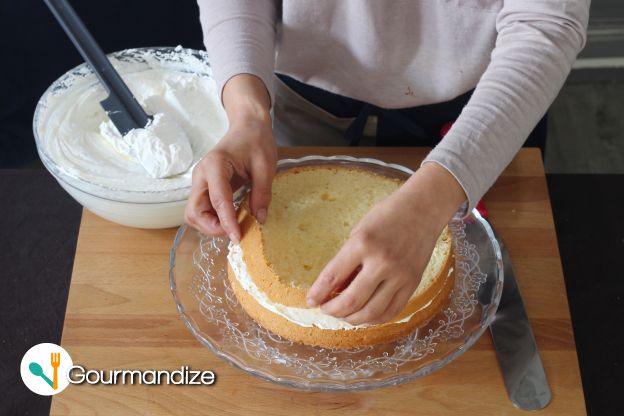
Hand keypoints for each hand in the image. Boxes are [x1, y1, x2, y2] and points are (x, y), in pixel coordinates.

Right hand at [185, 74, 275, 241]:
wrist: (248, 126)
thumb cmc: (256, 141)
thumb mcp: (266, 166)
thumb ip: (262, 193)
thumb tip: (260, 219)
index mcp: (215, 165)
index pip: (217, 200)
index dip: (226, 222)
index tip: (237, 237)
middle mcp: (201, 174)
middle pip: (194, 211)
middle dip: (212, 227)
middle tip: (235, 232)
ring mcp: (200, 181)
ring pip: (195, 213)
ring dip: (211, 225)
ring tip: (234, 225)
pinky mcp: (204, 187)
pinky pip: (202, 209)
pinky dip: (213, 219)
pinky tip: (231, 219)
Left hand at [306, 163, 465, 324]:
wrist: (422, 210)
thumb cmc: (386, 216)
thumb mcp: (359, 232)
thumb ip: (347, 261)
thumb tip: (333, 290)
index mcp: (362, 243)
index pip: (332, 276)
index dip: (318, 293)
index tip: (310, 301)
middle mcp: (381, 261)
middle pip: (351, 301)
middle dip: (332, 310)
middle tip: (325, 309)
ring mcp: (399, 275)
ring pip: (371, 312)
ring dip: (352, 319)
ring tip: (343, 315)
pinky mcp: (412, 283)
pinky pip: (391, 312)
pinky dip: (374, 319)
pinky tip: (364, 315)